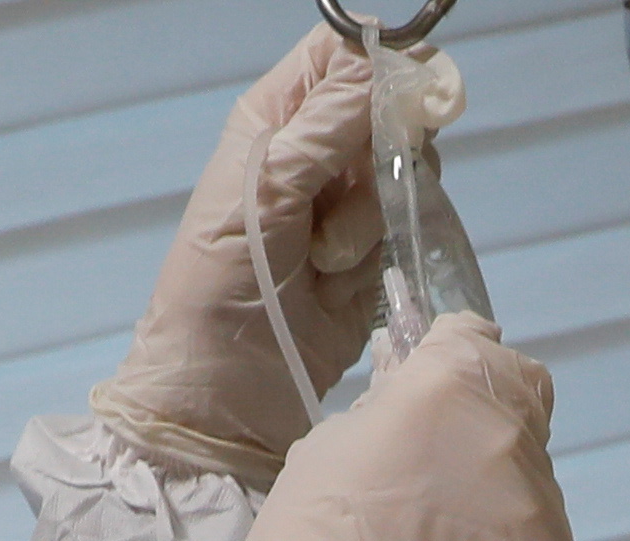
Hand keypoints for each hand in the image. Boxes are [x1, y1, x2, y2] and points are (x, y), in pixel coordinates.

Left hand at [97, 33, 393, 478]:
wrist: (222, 399)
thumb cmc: (218, 292)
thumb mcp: (265, 192)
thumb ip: (331, 123)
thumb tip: (395, 62)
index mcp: (274, 120)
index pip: (340, 52)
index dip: (382, 60)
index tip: (408, 93)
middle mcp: (314, 155)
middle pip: (389, 109)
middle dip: (384, 151)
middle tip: (351, 193)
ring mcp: (348, 209)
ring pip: (407, 173)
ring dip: (374, 218)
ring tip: (326, 259)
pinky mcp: (376, 261)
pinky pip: (411, 230)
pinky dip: (385, 257)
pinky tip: (343, 284)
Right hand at [213, 315, 571, 540]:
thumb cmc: (314, 533)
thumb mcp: (337, 439)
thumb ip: (394, 405)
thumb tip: (416, 387)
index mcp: (451, 386)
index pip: (479, 340)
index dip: (455, 358)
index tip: (436, 385)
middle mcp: (512, 435)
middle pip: (521, 402)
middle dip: (483, 424)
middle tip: (437, 473)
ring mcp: (541, 509)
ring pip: (534, 480)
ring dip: (499, 494)